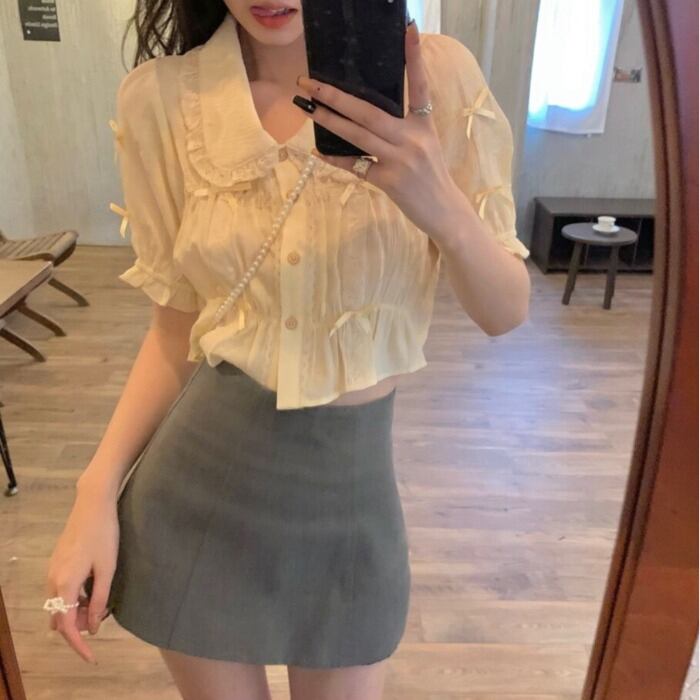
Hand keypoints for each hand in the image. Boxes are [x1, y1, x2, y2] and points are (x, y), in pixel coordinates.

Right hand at [45, 488, 119, 663]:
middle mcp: (52, 581)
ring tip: (100, 604)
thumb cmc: (104, 535)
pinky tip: (93, 590)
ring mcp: (52, 571)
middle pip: (59, 618)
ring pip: (59, 605)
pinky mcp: (57, 563)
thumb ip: (98, 599)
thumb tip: (92, 627)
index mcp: (64, 584)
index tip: (92, 656)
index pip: (66, 626)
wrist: (93, 505)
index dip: (78, 645)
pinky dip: (74, 598)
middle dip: (77, 627)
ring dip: (76, 612)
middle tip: (102, 620)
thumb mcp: (107, 569)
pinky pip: (61, 591)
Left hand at [294, 20, 460, 238]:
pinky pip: (356, 166)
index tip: (409, 29)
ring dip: (330, 121)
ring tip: (308, 109)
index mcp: (424, 126)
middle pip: (369, 111)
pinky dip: (336, 159)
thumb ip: (402, 130)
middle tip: (310, 83)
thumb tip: (366, 116)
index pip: (419, 87)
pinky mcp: (388, 181)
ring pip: (358, 135)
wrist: (444, 212)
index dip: (414, 58)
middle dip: (336, 96)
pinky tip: (319, 152)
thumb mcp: (425, 146)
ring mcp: (399, 160)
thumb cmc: (432, 177)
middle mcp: (412, 139)